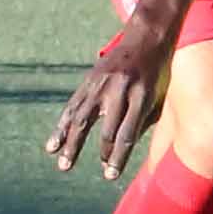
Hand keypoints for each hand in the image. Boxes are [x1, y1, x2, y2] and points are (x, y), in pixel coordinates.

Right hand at [50, 21, 172, 178]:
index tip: (109, 175)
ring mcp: (101, 85)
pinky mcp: (89, 81)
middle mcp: (119, 91)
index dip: (117, 157)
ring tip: (64, 165)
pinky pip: (72, 107)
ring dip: (71, 144)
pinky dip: (61, 128)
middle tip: (97, 171)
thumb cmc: (158, 73)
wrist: (145, 37)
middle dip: (100, 153)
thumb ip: (142, 123)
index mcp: (141, 97)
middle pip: (105, 130)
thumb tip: (120, 151)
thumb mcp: (159, 96)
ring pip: (82, 120)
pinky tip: (53, 145)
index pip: (126, 134)